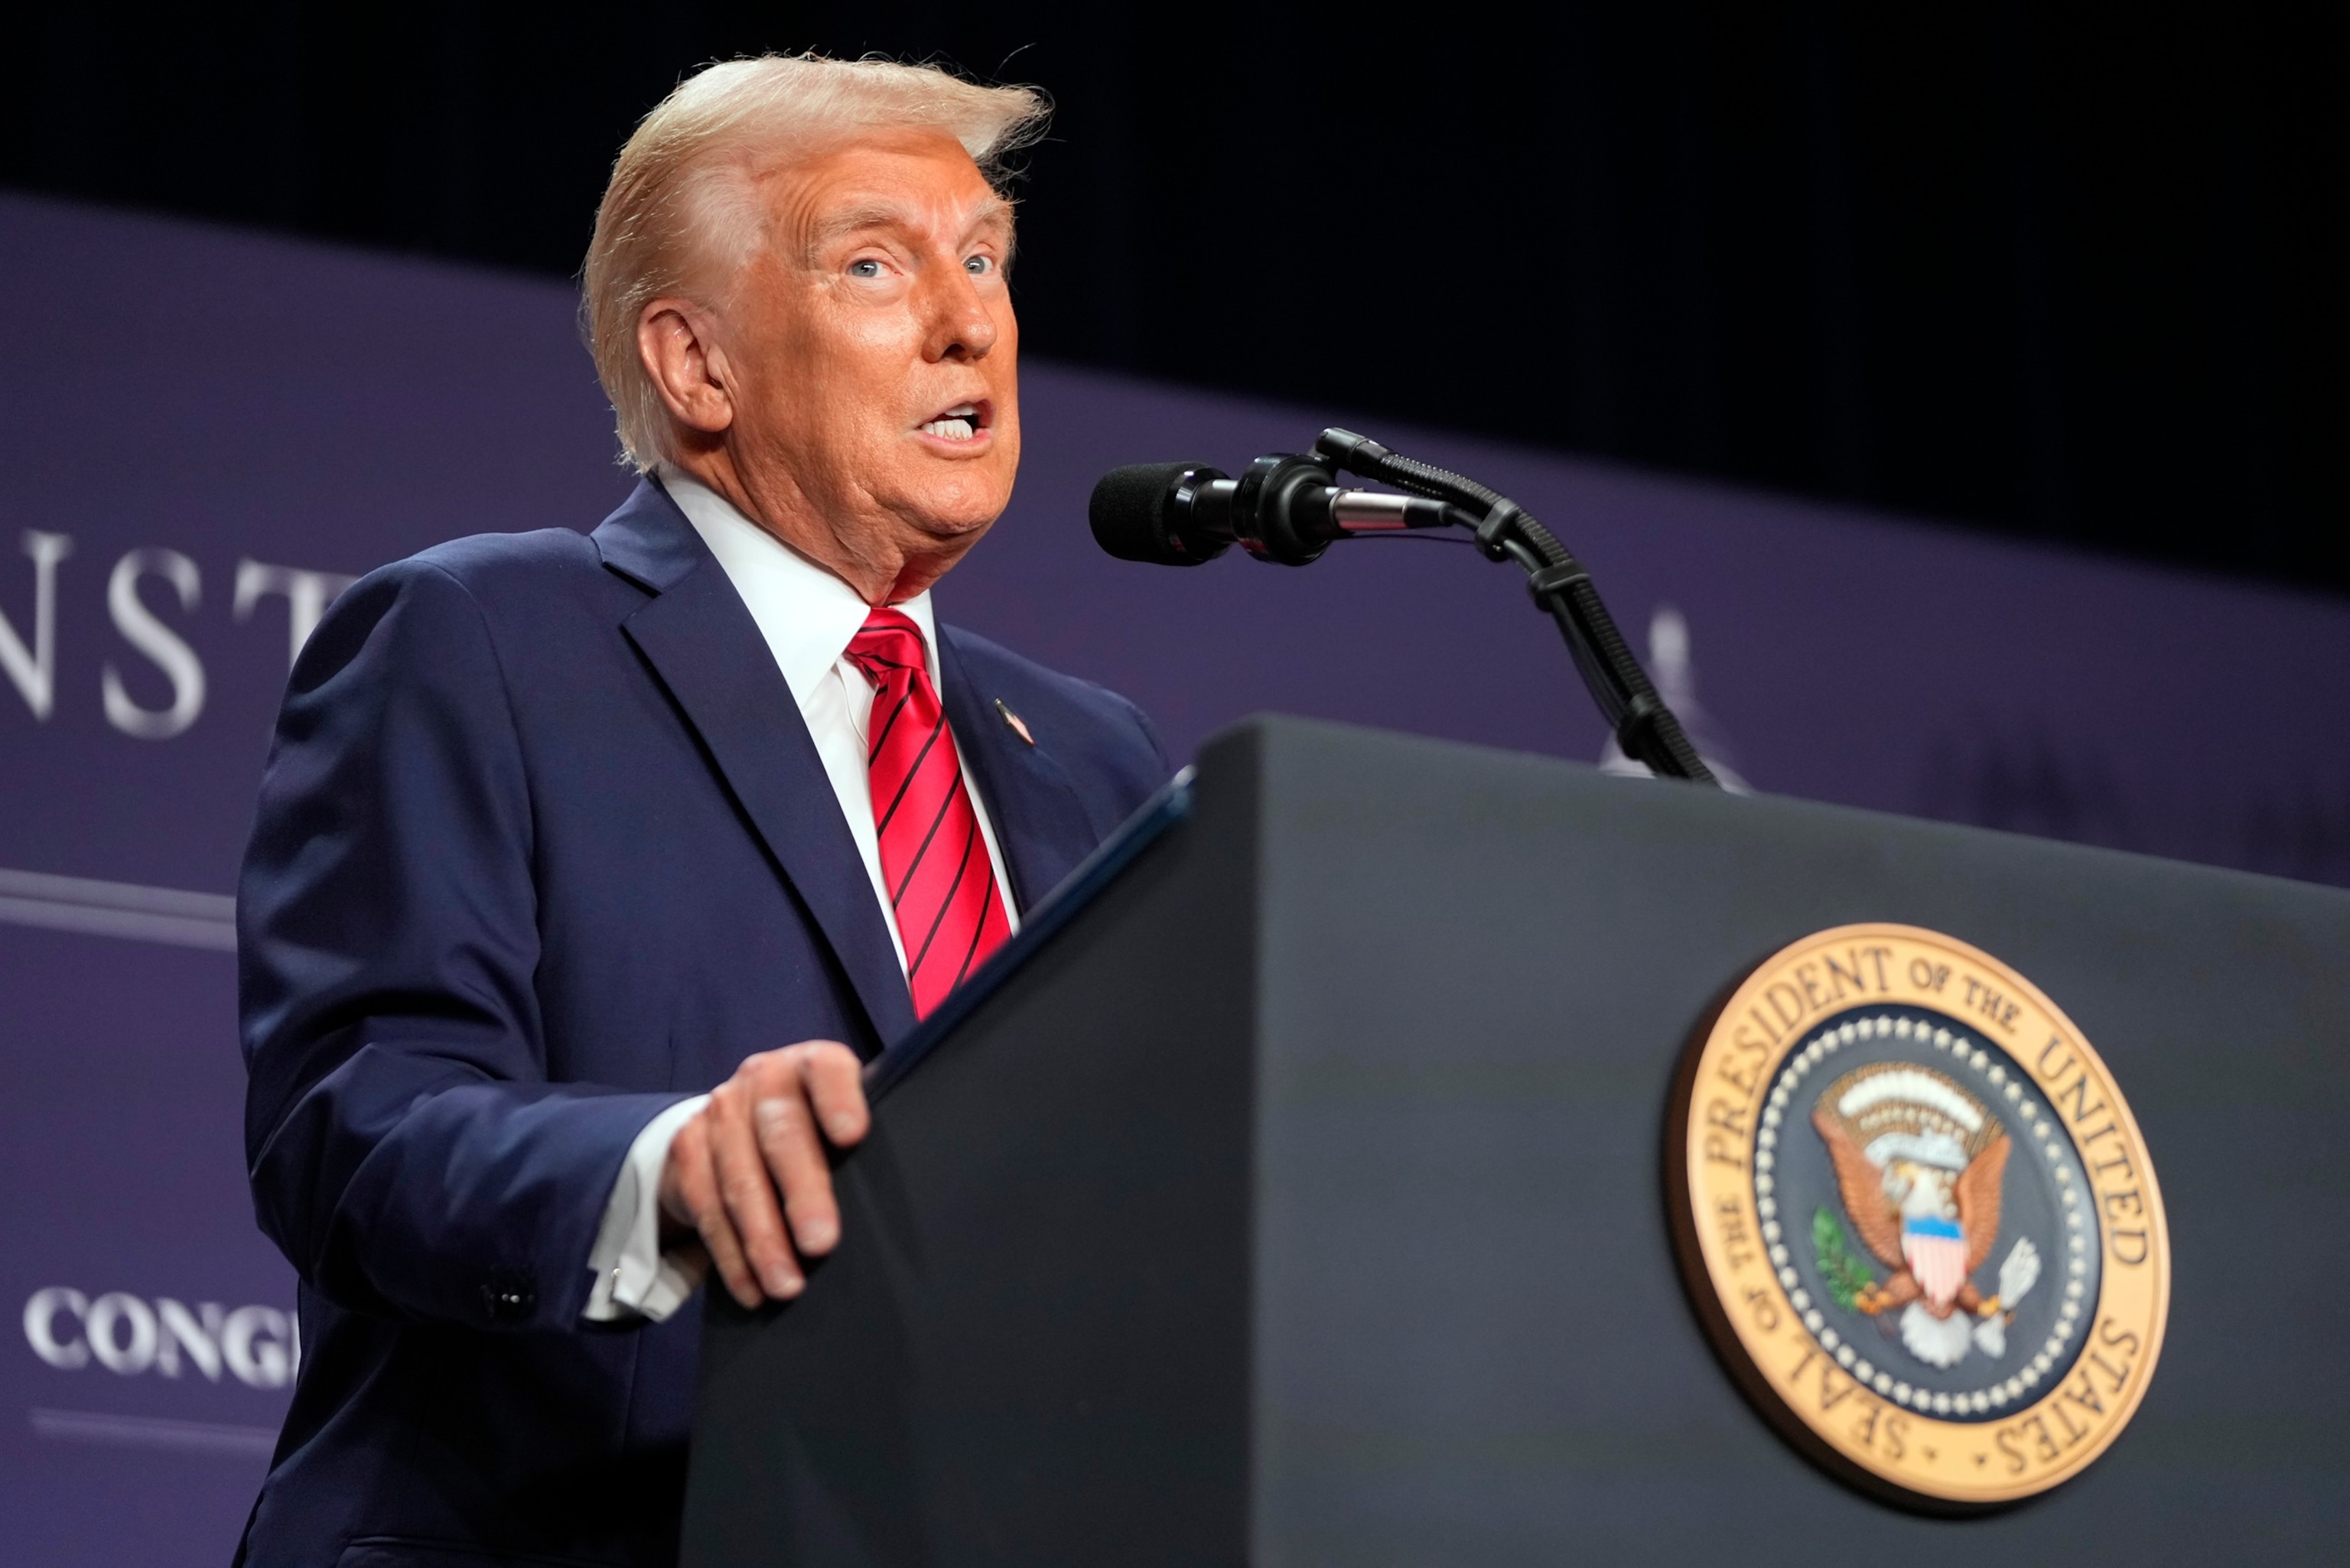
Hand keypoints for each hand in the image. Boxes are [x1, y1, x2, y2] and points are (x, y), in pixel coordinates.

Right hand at [659, 1041, 868, 1307]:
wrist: (737, 1119)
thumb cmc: (815, 1126)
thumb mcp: (840, 1117)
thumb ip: (863, 1141)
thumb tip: (921, 1191)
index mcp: (811, 1064)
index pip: (826, 1068)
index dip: (838, 1097)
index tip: (853, 1136)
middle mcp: (762, 1077)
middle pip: (780, 1134)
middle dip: (802, 1192)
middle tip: (822, 1243)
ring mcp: (720, 1111)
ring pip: (739, 1179)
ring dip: (763, 1239)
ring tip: (788, 1286)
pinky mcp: (688, 1150)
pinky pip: (707, 1208)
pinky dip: (731, 1255)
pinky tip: (752, 1289)